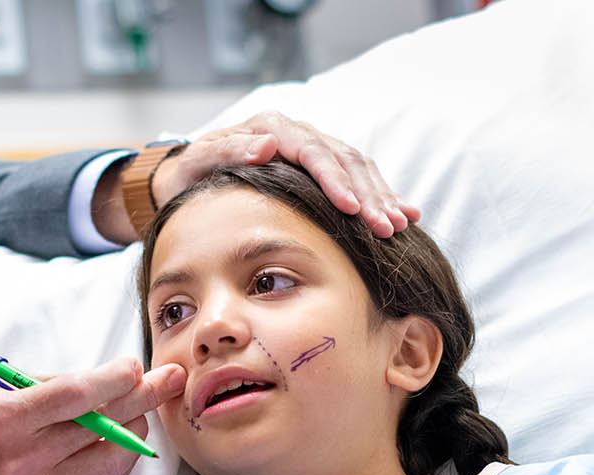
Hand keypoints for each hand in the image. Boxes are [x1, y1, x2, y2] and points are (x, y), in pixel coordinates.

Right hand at [0, 358, 185, 474]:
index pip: (73, 397)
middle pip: (101, 426)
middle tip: (168, 379)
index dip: (112, 379)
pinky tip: (122, 441)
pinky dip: (119, 460)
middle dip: (141, 398)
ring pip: (112, 461)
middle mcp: (27, 459)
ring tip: (140, 410)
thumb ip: (44, 387)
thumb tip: (97, 379)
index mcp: (6, 422)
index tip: (134, 365)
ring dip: (134, 431)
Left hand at [153, 110, 421, 237]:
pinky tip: (404, 213)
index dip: (334, 180)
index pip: (311, 151)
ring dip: (381, 196)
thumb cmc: (192, 174)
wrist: (189, 175)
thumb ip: (229, 151)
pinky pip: (358, 175)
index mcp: (270, 127)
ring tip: (401, 224)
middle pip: (342, 159)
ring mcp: (311, 147)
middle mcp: (296, 133)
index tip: (351, 208)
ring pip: (357, 167)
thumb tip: (265, 145)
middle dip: (367, 196)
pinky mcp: (321, 165)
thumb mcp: (199, 162)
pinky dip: (381, 194)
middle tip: (386, 228)